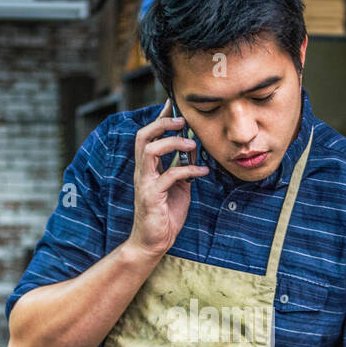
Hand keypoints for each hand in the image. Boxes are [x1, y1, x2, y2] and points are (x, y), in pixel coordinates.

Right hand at [128, 99, 209, 259]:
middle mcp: (143, 171)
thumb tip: (194, 146)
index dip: (161, 118)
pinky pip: (169, 176)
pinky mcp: (152, 197)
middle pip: (143, 136)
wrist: (154, 242)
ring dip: (173, 143)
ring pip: (150, 150)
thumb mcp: (180, 185)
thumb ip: (184, 166)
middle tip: (183, 120)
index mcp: (148, 167)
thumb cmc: (166, 214)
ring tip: (193, 144)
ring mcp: (145, 183)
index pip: (149, 135)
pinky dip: (188, 170)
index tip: (174, 103)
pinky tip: (202, 171)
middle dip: (162, 123)